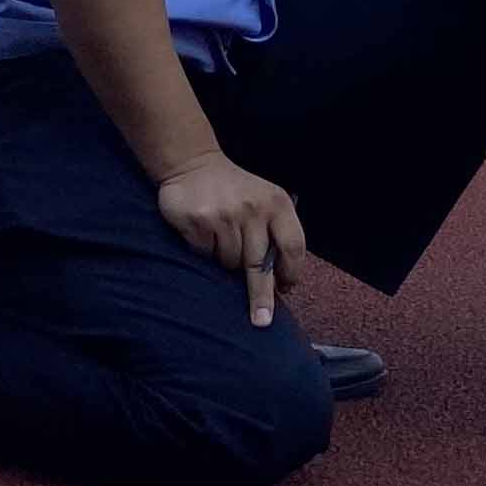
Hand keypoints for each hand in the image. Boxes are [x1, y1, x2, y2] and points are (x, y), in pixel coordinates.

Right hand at [155, 154, 309, 328]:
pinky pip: (205, 254)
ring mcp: (225, 215)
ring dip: (226, 261)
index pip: (293, 246)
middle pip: (260, 265)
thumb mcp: (265, 202)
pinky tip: (204, 234)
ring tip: (222, 238)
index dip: (291, 273)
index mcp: (278, 204)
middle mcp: (254, 210)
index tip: (287, 291)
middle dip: (262, 296)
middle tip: (262, 321)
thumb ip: (276, 235)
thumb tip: (281, 283)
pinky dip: (205, 251)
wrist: (192, 164)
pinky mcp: (198, 221)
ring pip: (229, 262)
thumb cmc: (236, 192)